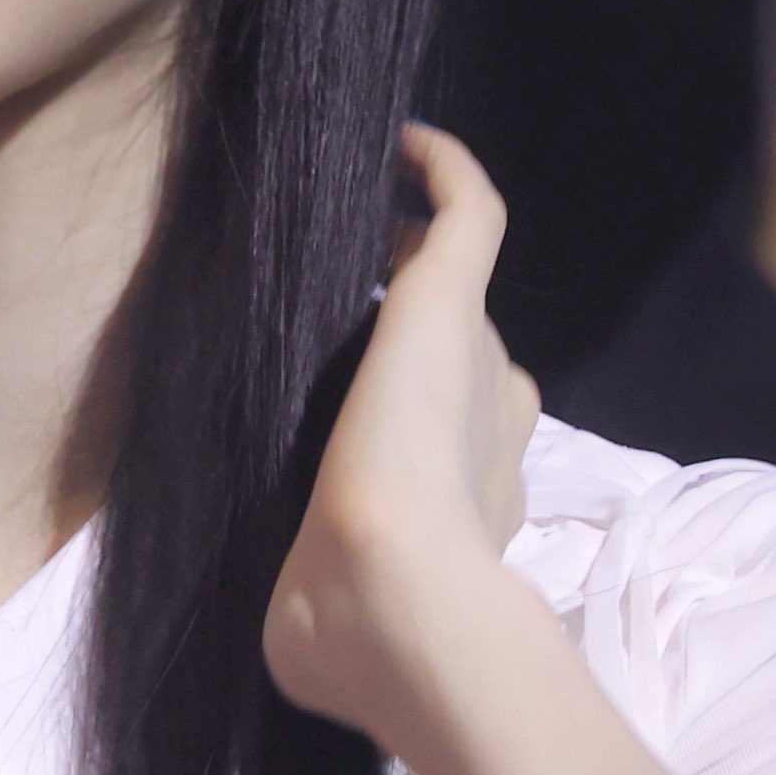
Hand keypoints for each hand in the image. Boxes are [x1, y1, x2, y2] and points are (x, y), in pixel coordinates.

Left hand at [263, 124, 540, 759]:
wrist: (391, 597)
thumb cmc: (350, 627)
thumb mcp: (321, 620)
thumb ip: (313, 605)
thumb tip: (286, 635)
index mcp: (469, 502)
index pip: (465, 445)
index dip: (425, 422)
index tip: (368, 411)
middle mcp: (489, 425)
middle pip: (469, 362)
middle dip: (424, 342)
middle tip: (356, 303)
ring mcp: (475, 357)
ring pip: (457, 288)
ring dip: (418, 251)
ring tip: (366, 213)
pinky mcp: (449, 300)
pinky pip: (469, 211)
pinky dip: (446, 172)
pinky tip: (406, 139)